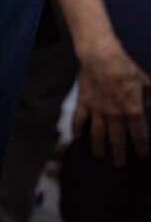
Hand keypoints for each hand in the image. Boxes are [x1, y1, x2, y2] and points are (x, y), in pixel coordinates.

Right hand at [72, 38, 150, 165]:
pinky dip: (77, 130)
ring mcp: (97, 110)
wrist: (101, 57)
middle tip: (119, 165)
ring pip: (97, 134)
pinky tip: (77, 138)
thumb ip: (149, 98)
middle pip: (117, 139)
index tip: (143, 155)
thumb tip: (149, 108)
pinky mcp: (84, 103)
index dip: (142, 147)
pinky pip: (79, 120)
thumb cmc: (125, 68)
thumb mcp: (146, 82)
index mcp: (133, 110)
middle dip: (119, 154)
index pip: (139, 134)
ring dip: (99, 147)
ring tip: (99, 156)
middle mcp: (115, 114)